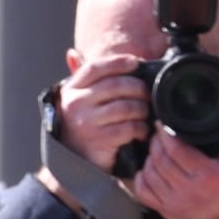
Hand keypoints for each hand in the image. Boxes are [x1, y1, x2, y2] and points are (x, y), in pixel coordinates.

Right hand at [56, 53, 151, 172]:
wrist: (73, 164)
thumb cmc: (80, 127)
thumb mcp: (75, 102)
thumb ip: (80, 80)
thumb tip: (72, 54)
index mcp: (71, 90)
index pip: (96, 68)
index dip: (118, 62)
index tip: (136, 62)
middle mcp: (76, 104)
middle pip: (115, 85)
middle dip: (137, 87)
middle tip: (147, 92)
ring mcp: (87, 123)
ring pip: (125, 107)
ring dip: (141, 108)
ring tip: (145, 112)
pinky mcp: (100, 140)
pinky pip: (129, 128)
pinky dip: (140, 128)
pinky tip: (141, 131)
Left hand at [130, 116, 218, 218]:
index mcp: (207, 175)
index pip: (175, 150)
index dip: (164, 134)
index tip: (161, 124)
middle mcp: (188, 191)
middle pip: (160, 160)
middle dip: (155, 143)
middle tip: (157, 134)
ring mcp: (175, 204)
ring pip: (149, 174)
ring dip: (148, 158)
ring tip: (154, 150)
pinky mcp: (167, 212)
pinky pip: (144, 193)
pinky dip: (141, 178)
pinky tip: (148, 170)